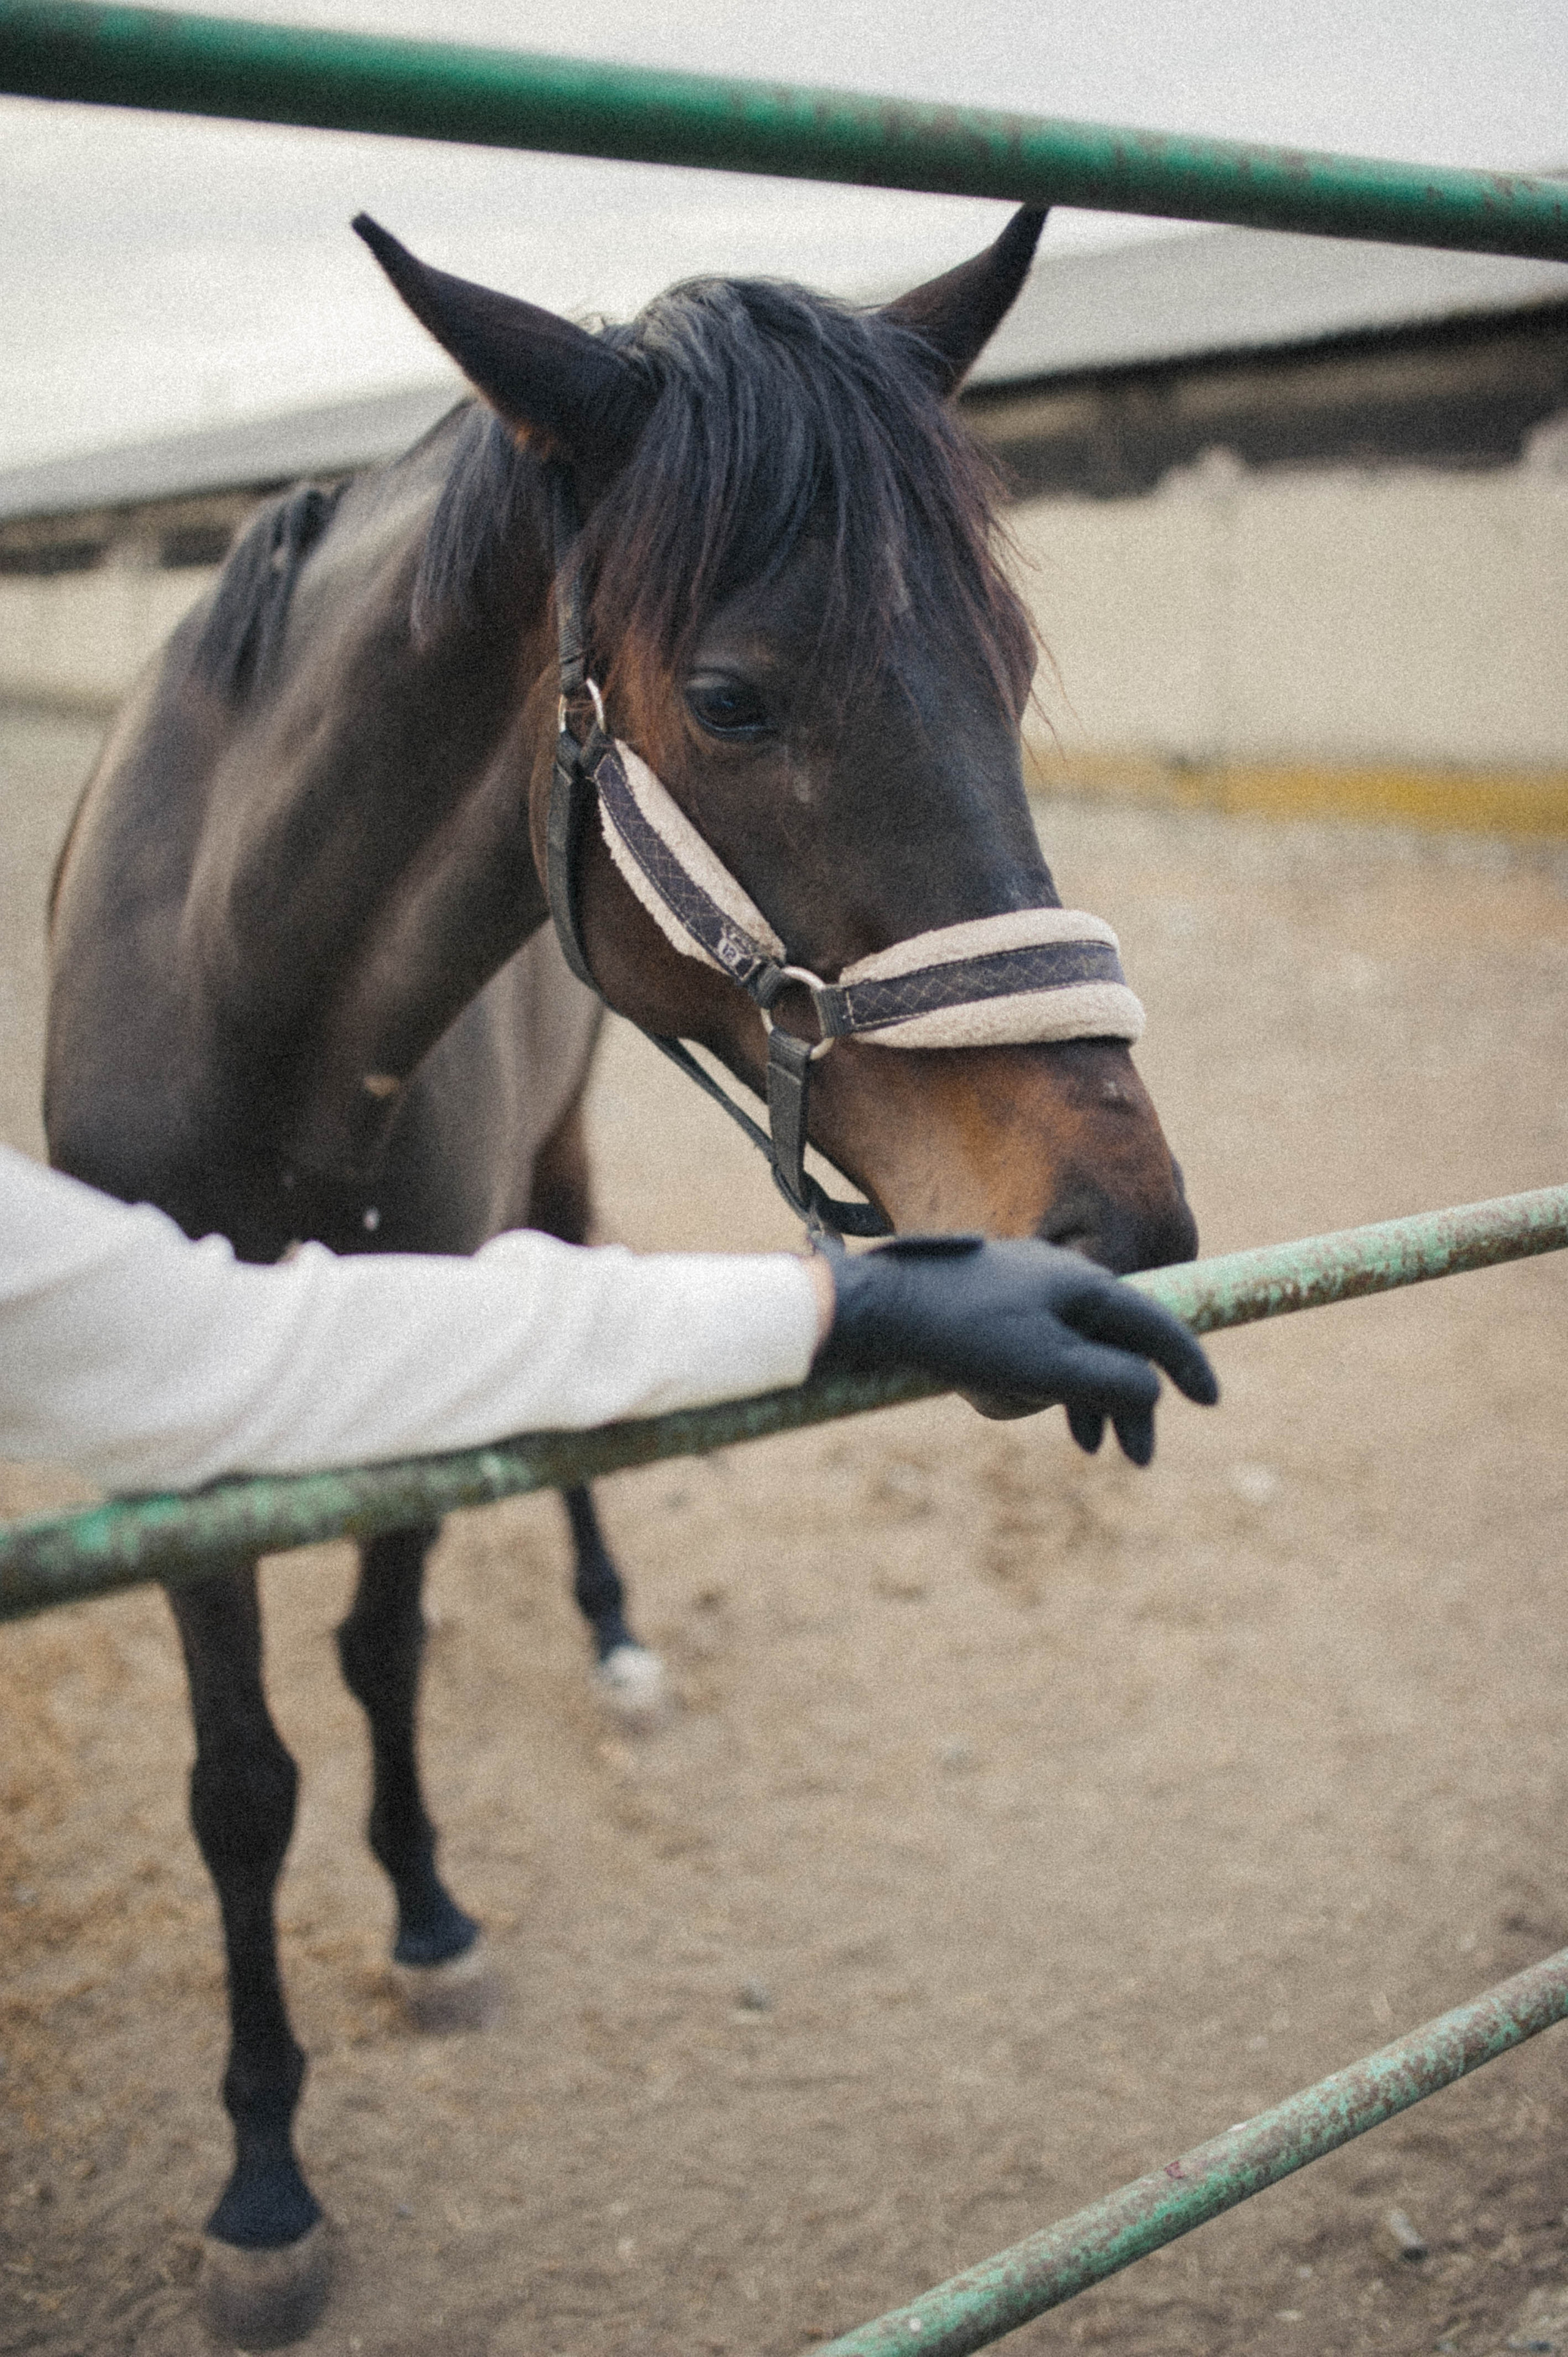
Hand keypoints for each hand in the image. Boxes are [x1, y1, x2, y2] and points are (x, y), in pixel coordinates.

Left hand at [813, 1233, 1217, 1464]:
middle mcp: (1059, 1277)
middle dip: (1130, 1402)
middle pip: (1116, 1342)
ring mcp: (1022, 1287)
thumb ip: (1112, 1382)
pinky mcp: (987, 1302)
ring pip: (1075, 1348)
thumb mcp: (1049, 1369)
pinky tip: (1031, 1408)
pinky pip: (1036, 1344)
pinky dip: (1047, 1380)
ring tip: (1087, 1446)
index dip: (1188, 1365)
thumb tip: (1152, 1390)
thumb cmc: (964, 1335)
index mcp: (1084, 1284)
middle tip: (1137, 1460)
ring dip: (1086, 1398)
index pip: (1156, 1324)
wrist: (877, 1307)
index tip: (1210, 1403)